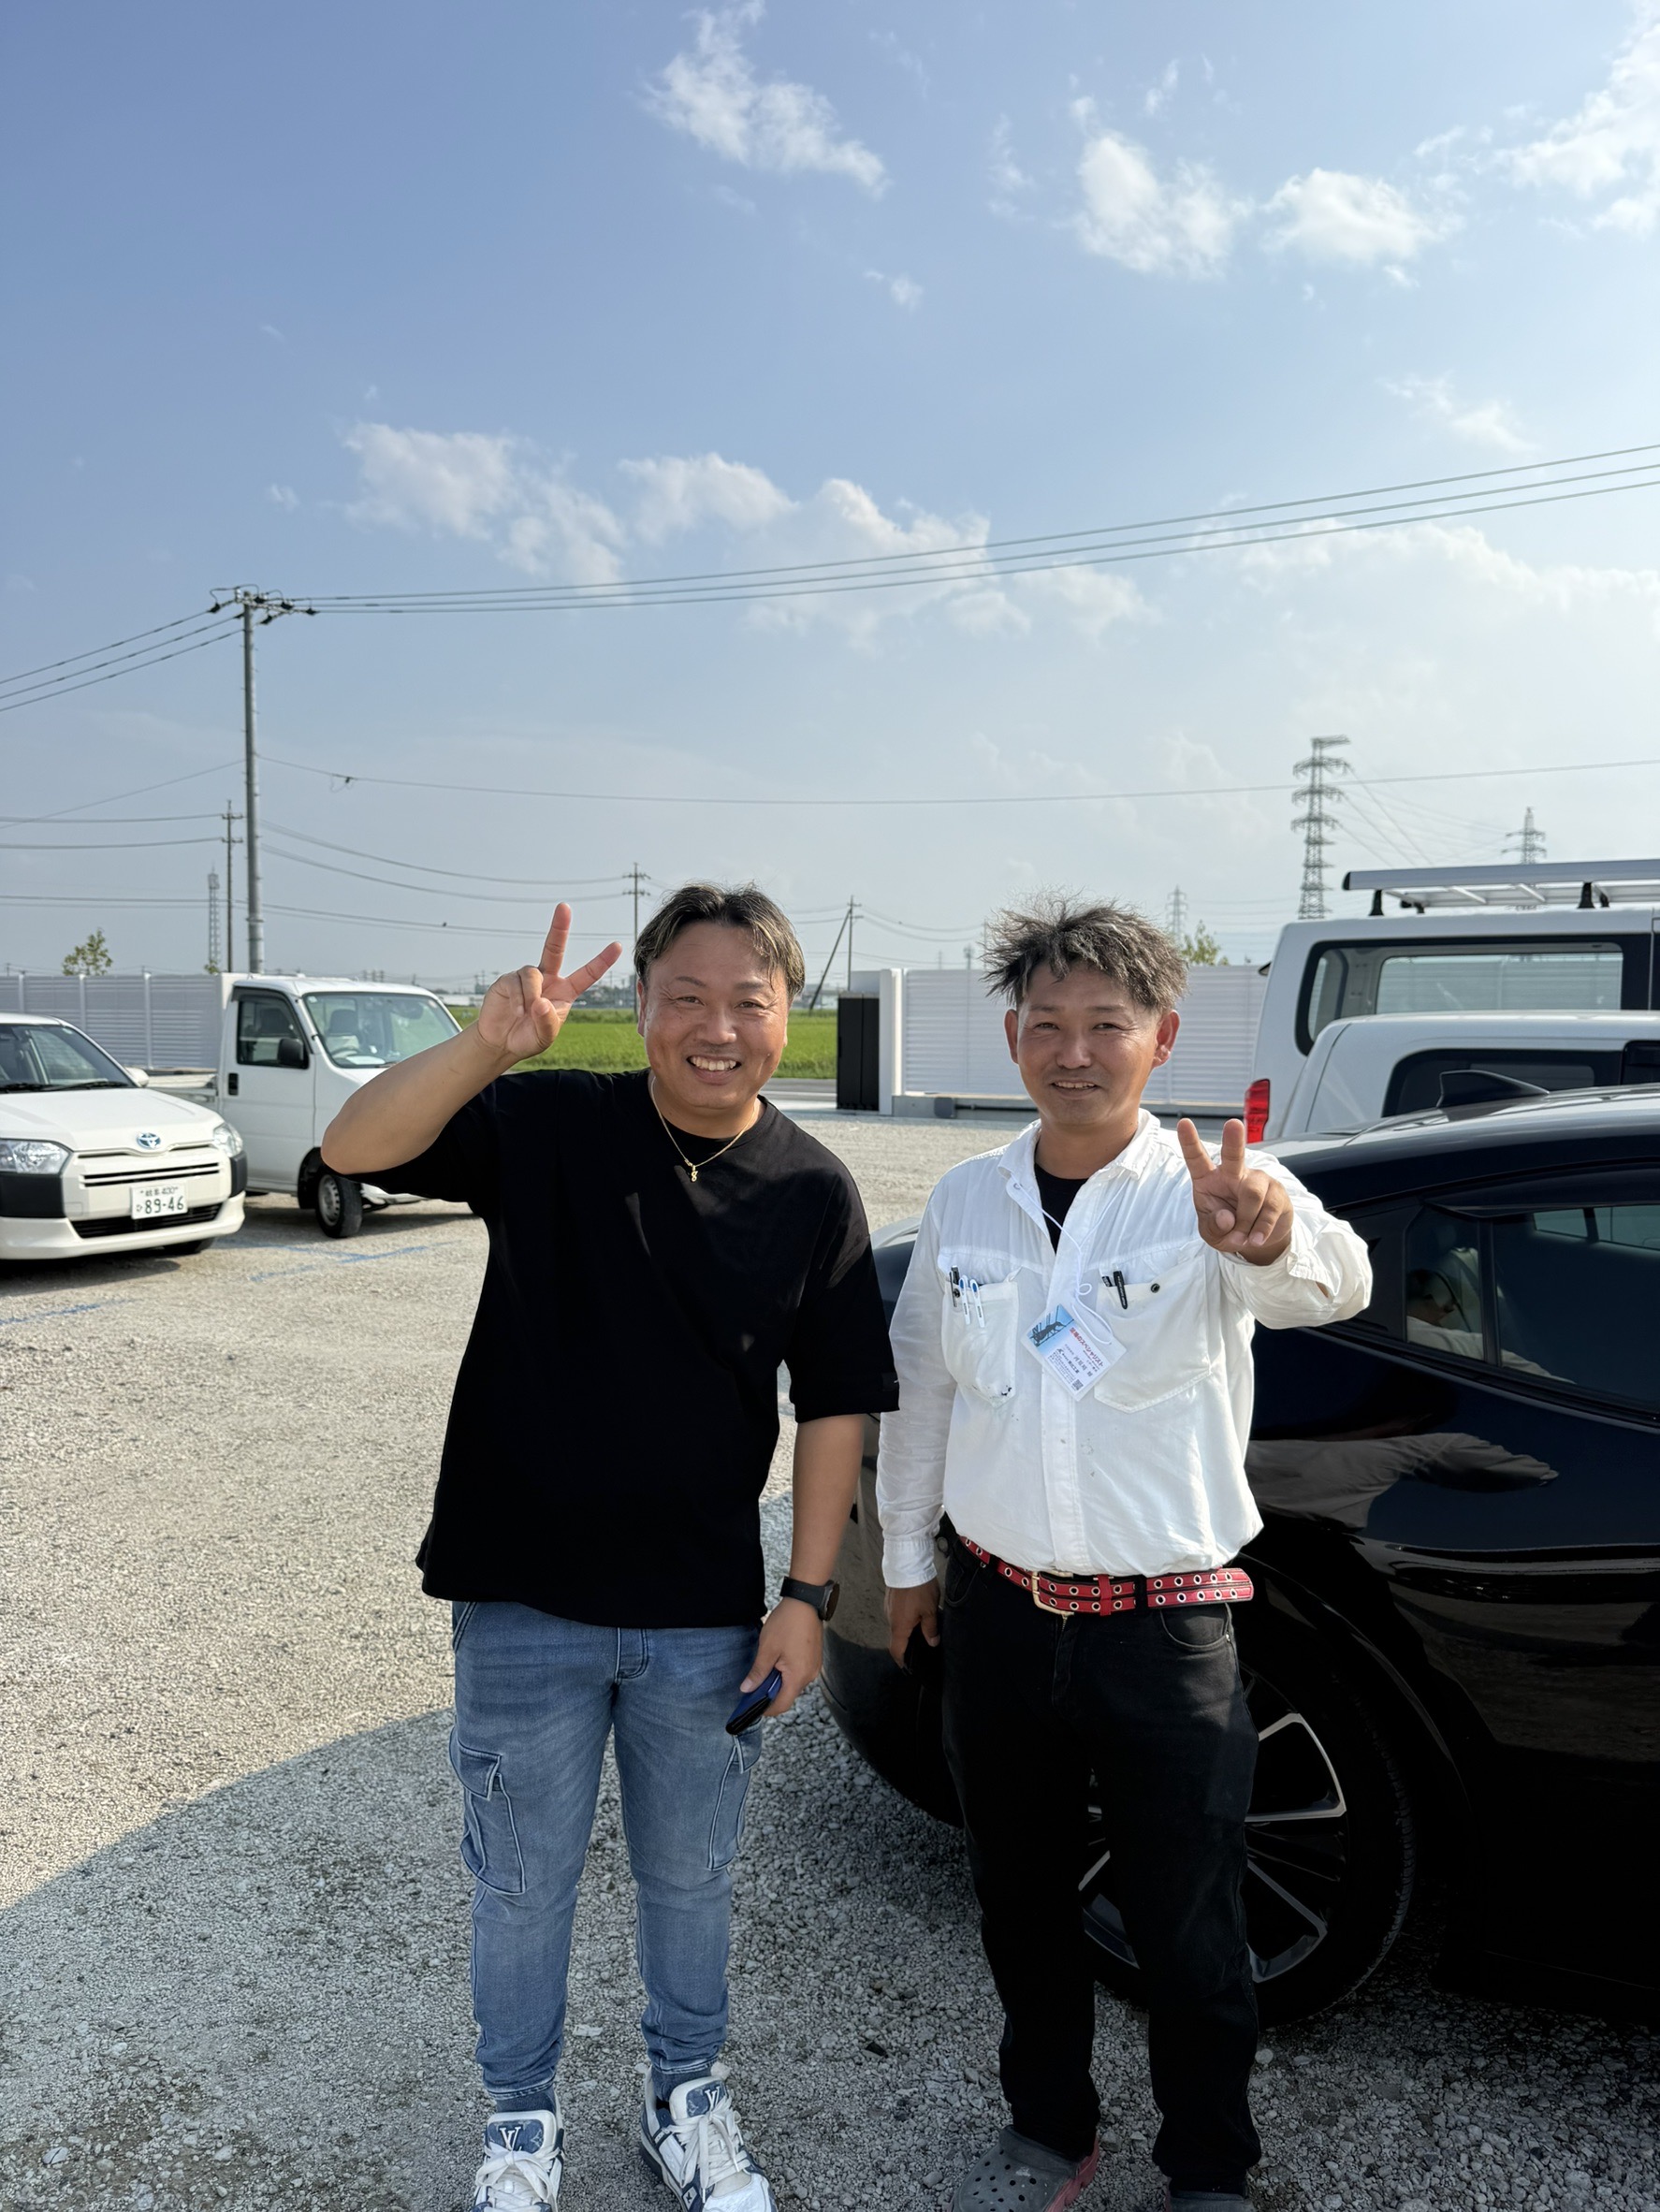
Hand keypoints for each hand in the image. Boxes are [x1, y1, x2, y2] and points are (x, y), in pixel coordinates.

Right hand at [474, 904, 622, 1063]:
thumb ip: (547, 1022)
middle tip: (564, 906)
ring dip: (531, 995)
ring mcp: (527, 977)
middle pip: (554, 948)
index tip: (618, 945)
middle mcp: (547, 978)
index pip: (587, 974)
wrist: (501, 1042)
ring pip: (533, 974)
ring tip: (524, 1014)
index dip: (602, 960)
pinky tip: (516, 1012)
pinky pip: (516, 982)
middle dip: (559, 927)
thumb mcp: (545, 1036)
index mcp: (565, 991)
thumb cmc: (528, 1037)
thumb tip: (540, 1002)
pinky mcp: (508, 979)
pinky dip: (518, 999)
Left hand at [740, 1597, 822, 1718]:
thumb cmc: (787, 1623)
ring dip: (779, 1681)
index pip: (782, 1704)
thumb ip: (758, 1672)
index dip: (767, 1709)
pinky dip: (787, 1672)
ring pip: (793, 1683)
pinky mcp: (814, 1659)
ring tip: (766, 1667)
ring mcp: (814, 1667)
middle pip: (788, 1694)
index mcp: (798, 1676)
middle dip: (771, 1693)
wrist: (805, 1602)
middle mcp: (809, 1675)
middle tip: (754, 1684)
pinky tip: (778, 1660)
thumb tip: (747, 1689)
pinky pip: (799, 1672)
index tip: (753, 1707)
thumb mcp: (767, 1649)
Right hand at [885, 1580, 939, 1668]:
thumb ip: (930, 1629)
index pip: (896, 1650)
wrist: (907, 1562)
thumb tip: (932, 1642)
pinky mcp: (891, 1598)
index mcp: (900, 1626)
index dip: (902, 1661)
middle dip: (908, 1644)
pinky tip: (917, 1612)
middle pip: (897, 1638)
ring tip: (922, 1627)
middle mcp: (891, 1619)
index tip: (907, 1667)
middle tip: (921, 1647)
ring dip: (907, 1629)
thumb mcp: (930, 1610)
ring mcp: (889, 1607)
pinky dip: (905, 1618)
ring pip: (897, 1624)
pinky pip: (897, 1613)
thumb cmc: (918, 1587)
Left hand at [1177, 1117, 1294, 1264]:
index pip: (1197, 1159)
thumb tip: (1227, 1218)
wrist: (1258, 1241)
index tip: (1183, 1122)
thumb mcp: (1212, 1234)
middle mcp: (1233, 1174)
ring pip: (1252, 1195)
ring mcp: (1257, 1180)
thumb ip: (1214, 1226)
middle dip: (1234, 1140)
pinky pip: (1269, 1210)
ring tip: (1243, 1238)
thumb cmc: (1228, 1230)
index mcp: (1209, 1179)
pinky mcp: (1276, 1191)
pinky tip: (1256, 1239)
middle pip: (1234, 1155)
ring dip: (1246, 1222)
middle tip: (1233, 1124)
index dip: (1189, 1142)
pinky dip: (1260, 1230)